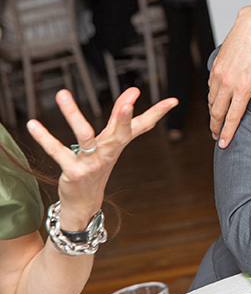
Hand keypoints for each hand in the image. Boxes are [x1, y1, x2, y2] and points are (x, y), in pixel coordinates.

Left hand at [26, 88, 176, 230]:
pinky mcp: (73, 171)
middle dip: (124, 118)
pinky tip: (33, 124)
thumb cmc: (97, 166)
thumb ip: (119, 116)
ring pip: (84, 135)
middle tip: (129, 103)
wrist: (84, 202)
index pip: (143, 126)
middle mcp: (109, 151)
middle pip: (120, 133)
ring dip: (73, 115)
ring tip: (62, 94)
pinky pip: (57, 151)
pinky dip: (44, 137)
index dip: (158, 113)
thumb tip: (133, 91)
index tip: (173, 100)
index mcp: (119, 143)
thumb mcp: (109, 141)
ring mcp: (92, 162)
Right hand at [208, 1, 250, 147]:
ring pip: (211, 100)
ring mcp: (219, 74)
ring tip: (215, 122)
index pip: (232, 117)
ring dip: (212, 113)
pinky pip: (210, 87)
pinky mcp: (215, 66)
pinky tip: (215, 102)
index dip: (227, 133)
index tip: (223, 144)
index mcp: (243, 88)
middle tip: (216, 137)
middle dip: (215, 127)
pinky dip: (211, 97)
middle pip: (217, 112)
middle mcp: (227, 83)